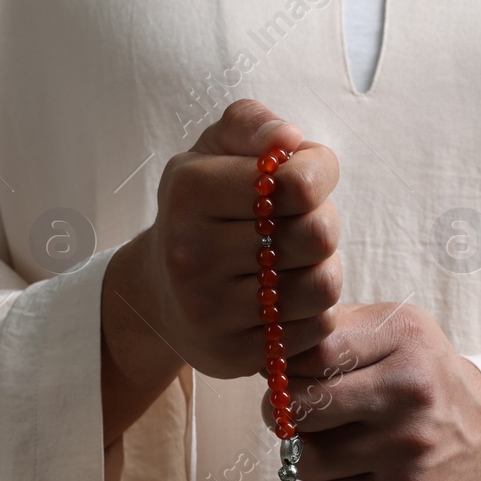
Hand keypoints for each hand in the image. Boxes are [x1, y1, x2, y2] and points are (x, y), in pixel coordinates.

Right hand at [101, 100, 342, 442]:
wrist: (158, 292)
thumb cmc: (201, 211)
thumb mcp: (213, 152)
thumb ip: (251, 125)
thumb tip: (290, 139)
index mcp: (190, 191)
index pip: (299, 183)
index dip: (319, 175)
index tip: (304, 182)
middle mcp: (192, 253)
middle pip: (317, 234)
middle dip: (321, 223)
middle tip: (298, 226)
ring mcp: (210, 310)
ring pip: (322, 286)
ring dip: (322, 270)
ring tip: (295, 264)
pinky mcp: (233, 355)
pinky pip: (316, 329)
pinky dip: (313, 312)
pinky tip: (286, 300)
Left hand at [259, 302, 480, 480]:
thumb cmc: (421, 377)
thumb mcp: (392, 331)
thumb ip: (332, 329)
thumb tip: (266, 350)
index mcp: (402, 337)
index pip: (310, 352)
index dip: (287, 369)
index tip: (296, 377)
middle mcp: (409, 389)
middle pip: (299, 408)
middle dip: (288, 414)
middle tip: (305, 415)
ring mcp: (408, 446)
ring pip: (306, 458)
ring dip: (306, 456)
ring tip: (332, 445)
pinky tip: (346, 475)